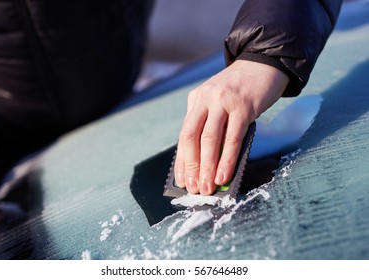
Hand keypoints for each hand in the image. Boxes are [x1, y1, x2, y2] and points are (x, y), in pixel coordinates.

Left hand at [174, 59, 288, 194]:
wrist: (263, 64)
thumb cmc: (241, 91)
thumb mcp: (218, 102)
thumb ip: (211, 126)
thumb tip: (208, 162)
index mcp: (196, 100)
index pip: (184, 134)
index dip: (182, 160)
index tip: (181, 180)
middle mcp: (205, 99)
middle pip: (191, 137)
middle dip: (192, 166)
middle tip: (193, 188)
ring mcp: (224, 102)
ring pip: (209, 139)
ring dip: (207, 167)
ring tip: (207, 187)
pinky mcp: (243, 107)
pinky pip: (232, 138)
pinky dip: (227, 159)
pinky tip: (224, 175)